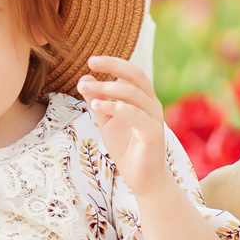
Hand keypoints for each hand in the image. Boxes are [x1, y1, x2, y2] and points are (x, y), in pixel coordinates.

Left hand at [78, 55, 172, 197]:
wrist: (143, 179)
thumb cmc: (126, 148)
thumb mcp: (106, 121)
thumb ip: (98, 101)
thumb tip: (85, 78)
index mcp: (142, 99)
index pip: (130, 73)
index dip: (113, 63)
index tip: (91, 60)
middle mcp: (151, 104)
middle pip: (136, 76)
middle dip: (114, 66)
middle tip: (91, 62)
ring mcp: (154, 118)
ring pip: (134, 94)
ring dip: (108, 88)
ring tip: (85, 88)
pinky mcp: (153, 134)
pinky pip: (136, 115)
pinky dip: (117, 107)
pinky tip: (97, 105)